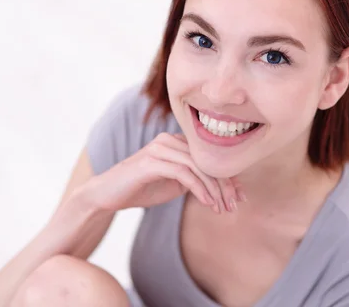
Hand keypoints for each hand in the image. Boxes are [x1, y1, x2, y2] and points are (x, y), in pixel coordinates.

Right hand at [85, 133, 243, 212]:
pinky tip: (207, 203)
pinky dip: (200, 189)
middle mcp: (169, 139)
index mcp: (176, 141)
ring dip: (214, 189)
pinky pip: (184, 173)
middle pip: (207, 160)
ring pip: (198, 166)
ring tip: (221, 208)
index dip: (228, 176)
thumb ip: (196, 179)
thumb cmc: (141, 189)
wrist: (108, 195)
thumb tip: (225, 186)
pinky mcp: (151, 161)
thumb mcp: (175, 183)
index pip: (209, 156)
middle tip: (234, 205)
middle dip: (225, 184)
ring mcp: (159, 148)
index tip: (240, 196)